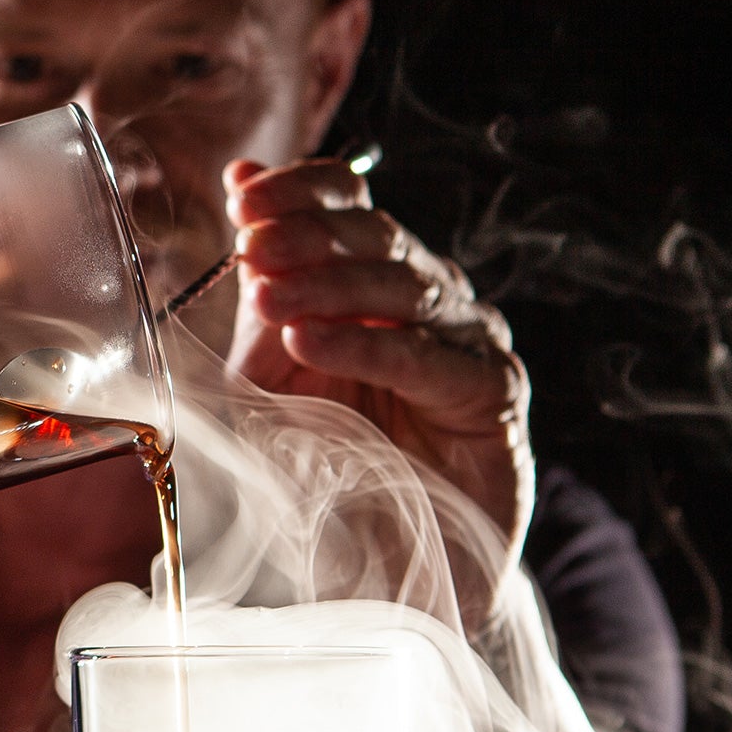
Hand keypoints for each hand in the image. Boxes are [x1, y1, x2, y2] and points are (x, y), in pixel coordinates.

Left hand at [224, 156, 534, 578]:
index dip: (300, 190)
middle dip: (307, 237)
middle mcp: (429, 297)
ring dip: (328, 287)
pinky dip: (365, 347)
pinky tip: (310, 341)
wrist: (382, 558)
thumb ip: (259, 280)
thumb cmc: (323, 456)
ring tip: (267, 300)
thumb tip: (239, 173)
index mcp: (374, 275)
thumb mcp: (267, 365)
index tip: (243, 198)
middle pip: (378, 238)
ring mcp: (467, 340)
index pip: (351, 201)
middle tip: (250, 249)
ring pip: (405, 288)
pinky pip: (426, 358)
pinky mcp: (492, 394)